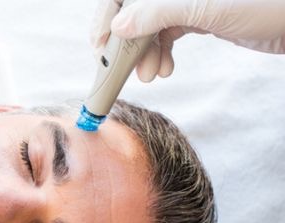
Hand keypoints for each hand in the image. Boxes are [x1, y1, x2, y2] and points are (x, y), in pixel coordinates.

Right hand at [91, 0, 284, 81]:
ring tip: (151, 76)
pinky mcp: (197, 15)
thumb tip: (117, 26)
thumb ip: (156, 13)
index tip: (99, 46)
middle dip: (126, 43)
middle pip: (132, 10)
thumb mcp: (203, 7)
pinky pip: (165, 34)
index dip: (106, 16)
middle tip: (123, 70)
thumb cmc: (263, 2)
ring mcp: (185, 0)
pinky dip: (160, 54)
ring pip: (148, 27)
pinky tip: (164, 70)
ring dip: (143, 54)